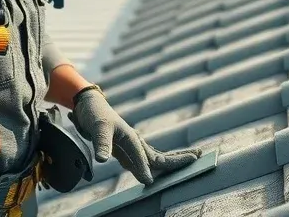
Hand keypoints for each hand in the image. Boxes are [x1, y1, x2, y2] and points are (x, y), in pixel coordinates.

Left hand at [68, 88, 201, 185]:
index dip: (145, 170)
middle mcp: (136, 142)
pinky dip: (156, 165)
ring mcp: (133, 146)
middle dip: (179, 158)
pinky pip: (145, 160)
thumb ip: (101, 144)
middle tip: (198, 158)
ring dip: (173, 160)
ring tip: (193, 159)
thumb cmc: (95, 115)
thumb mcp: (97, 128)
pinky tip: (161, 169)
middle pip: (160, 156)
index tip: (150, 182)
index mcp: (131, 137)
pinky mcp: (127, 149)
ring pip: (156, 157)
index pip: (142, 157)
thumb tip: (102, 159)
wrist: (89, 106)